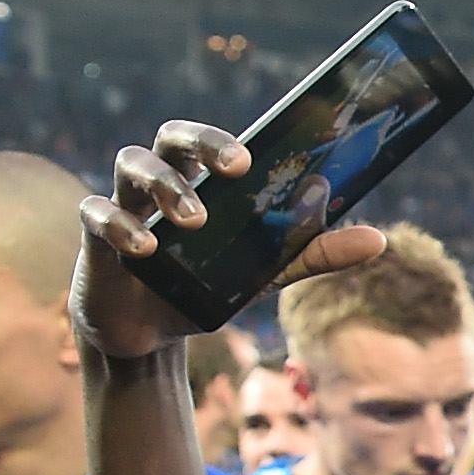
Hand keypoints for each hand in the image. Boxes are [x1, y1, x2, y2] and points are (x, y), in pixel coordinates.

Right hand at [75, 122, 383, 366]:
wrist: (148, 336)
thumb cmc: (201, 287)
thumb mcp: (262, 274)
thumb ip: (312, 254)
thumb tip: (377, 240)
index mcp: (199, 183)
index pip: (209, 143)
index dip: (227, 140)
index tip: (255, 158)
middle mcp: (159, 183)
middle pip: (169, 138)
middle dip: (199, 143)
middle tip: (235, 169)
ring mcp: (124, 204)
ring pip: (130, 165)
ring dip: (166, 187)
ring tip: (194, 220)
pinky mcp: (96, 238)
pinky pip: (97, 214)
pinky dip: (121, 225)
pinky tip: (146, 247)